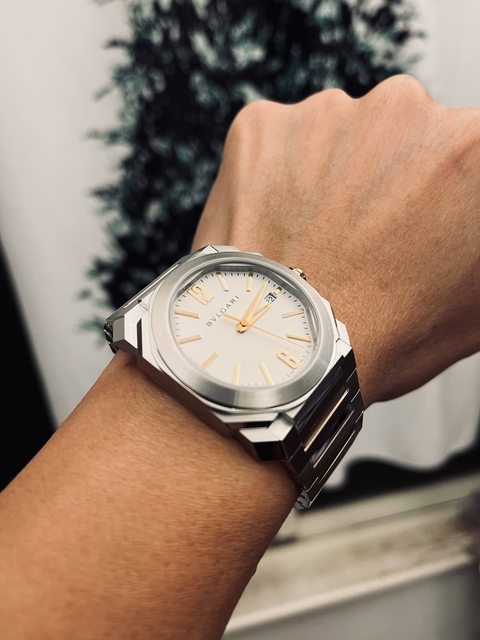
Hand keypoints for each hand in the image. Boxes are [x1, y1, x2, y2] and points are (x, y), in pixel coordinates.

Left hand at [194, 76, 479, 405]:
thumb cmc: (381, 335)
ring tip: (320, 240)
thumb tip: (467, 225)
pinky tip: (284, 226)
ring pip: (338, 138)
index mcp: (471, 148)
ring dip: (333, 176)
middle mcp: (402, 111)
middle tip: (369, 237)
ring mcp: (326, 115)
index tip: (425, 219)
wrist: (286, 356)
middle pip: (402, 136)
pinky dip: (279, 177)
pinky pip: (279, 144)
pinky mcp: (263, 127)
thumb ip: (478, 240)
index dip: (441, 195)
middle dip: (390, 179)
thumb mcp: (478, 300)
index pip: (461, 155)